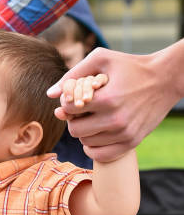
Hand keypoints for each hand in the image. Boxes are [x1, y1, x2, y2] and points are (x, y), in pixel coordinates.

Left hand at [47, 44, 182, 161]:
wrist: (165, 79)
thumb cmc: (129, 66)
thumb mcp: (101, 59)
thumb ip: (73, 74)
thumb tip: (50, 94)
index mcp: (107, 98)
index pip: (68, 109)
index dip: (66, 104)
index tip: (74, 99)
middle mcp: (115, 119)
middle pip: (74, 130)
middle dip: (73, 120)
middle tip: (82, 112)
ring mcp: (124, 133)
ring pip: (86, 143)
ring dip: (84, 132)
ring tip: (92, 119)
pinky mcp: (131, 142)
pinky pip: (100, 155)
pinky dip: (93, 148)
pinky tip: (96, 135)